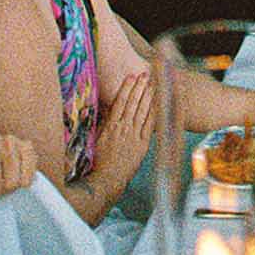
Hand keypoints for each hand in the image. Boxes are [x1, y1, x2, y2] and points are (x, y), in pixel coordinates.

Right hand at [92, 71, 153, 200]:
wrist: (107, 180)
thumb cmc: (98, 161)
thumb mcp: (96, 139)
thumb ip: (101, 123)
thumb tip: (100, 109)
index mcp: (110, 126)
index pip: (120, 102)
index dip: (126, 88)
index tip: (131, 76)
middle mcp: (123, 129)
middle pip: (133, 103)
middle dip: (139, 87)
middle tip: (145, 74)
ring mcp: (134, 136)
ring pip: (142, 112)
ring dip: (148, 96)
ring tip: (153, 84)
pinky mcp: (142, 145)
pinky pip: (150, 126)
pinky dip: (154, 113)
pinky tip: (158, 104)